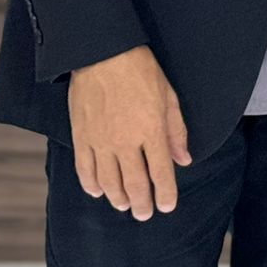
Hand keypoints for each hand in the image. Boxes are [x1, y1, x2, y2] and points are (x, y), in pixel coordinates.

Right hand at [68, 45, 191, 219]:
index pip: (161, 173)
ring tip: (125, 205)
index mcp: (151, 130)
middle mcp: (126, 142)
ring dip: (118, 198)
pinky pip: (85, 170)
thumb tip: (184, 160)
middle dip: (142, 204)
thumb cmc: (140, 69)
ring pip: (109, 182)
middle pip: (135, 184)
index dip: (165, 194)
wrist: (103, 52)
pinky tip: (97, 191)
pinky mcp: (82, 137)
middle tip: (144, 214)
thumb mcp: (168, 95)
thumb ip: (176, 131)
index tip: (167, 206)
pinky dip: (91, 185)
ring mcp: (101, 142)